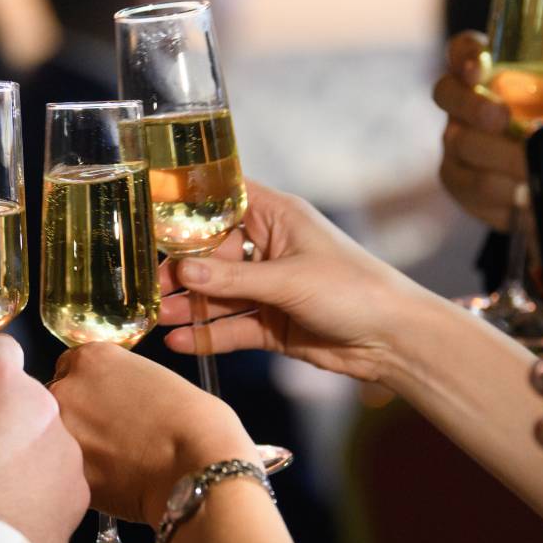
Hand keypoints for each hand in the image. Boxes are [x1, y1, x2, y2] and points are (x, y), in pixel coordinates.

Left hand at [49, 342, 258, 525]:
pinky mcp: (63, 469)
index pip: (71, 367)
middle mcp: (67, 387)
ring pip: (56, 435)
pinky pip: (65, 468)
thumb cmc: (193, 422)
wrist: (197, 467)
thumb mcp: (155, 378)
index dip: (89, 387)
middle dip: (78, 414)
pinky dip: (82, 473)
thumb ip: (121, 382)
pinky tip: (111, 479)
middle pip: (59, 399)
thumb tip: (112, 402)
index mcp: (92, 358)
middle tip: (110, 434)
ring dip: (76, 444)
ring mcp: (62, 430)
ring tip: (111, 460)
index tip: (103, 403)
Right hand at [156, 179, 434, 380]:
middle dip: (180, 270)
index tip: (151, 216)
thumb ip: (232, 280)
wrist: (395, 340)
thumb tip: (182, 272)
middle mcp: (269, 249)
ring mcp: (269, 289)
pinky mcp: (272, 325)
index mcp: (277, 217)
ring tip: (153, 316)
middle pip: (212, 256)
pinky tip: (179, 341)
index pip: (224, 201)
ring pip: (218, 295)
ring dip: (188, 306)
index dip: (189, 207)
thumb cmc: (353, 289)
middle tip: (147, 284)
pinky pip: (231, 328)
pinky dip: (207, 335)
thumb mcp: (289, 279)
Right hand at [434, 31, 542, 230]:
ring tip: (532, 168)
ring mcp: (453, 140)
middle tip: (502, 118)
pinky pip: (471, 184)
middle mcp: (460, 102)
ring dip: (500, 157)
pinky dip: (504, 192)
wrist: (533, 177)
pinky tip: (528, 198)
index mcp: (485, 71)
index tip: (478, 64)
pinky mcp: (455, 177)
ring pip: (463, 143)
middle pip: (447, 93)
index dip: (465, 54)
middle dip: (474, 105)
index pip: (462, 49)